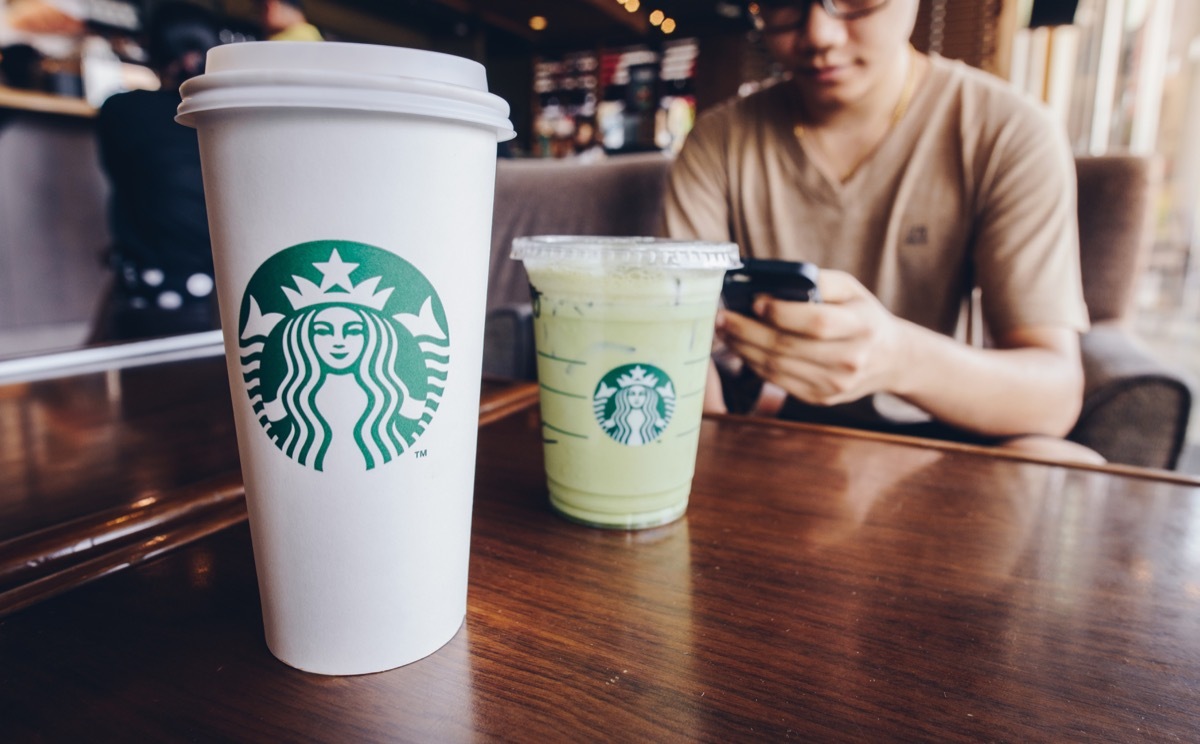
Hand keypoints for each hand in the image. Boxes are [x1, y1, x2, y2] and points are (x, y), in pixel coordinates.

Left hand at [717, 270, 908, 405]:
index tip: (754, 302)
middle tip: (722, 317)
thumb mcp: (850, 289)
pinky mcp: (821, 398)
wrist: (890, 359)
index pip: (816, 323)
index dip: (781, 313)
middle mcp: (851, 359)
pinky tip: (741, 348)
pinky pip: (778, 381)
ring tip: (724, 331)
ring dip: (743, 348)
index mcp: (862, 326)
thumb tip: (771, 282)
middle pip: (788, 347)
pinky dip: (754, 364)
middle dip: (747, 331)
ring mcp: (835, 383)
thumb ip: (817, 281)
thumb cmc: (862, 316)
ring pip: (777, 367)